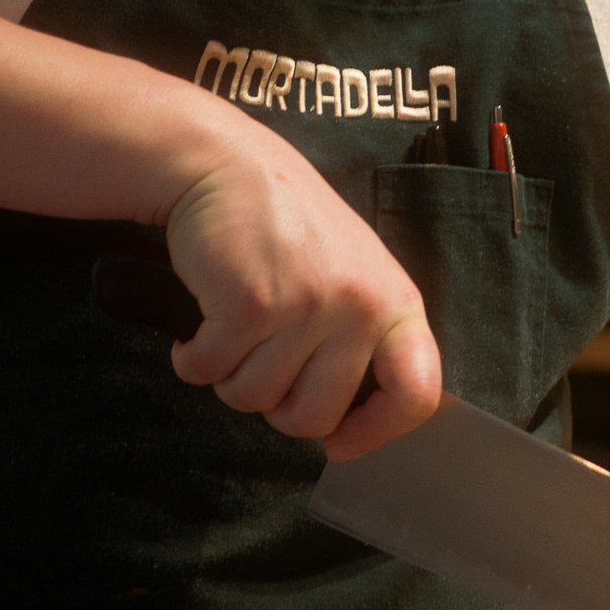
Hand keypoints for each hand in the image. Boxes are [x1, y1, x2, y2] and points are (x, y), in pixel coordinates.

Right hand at [160, 132, 441, 456]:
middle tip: (259, 362)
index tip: (340, 443)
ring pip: (254, 400)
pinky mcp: (250, 305)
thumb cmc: (288, 229)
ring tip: (232, 326)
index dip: (377, 432)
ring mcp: (307, 307)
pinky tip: (201, 322)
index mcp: (396, 303)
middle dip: (274, 405)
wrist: (228, 166)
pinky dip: (193, 358)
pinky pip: (210, 372)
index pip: (416, 394)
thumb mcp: (353, 275)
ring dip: (228, 375)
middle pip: (313, 418)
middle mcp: (361, 307)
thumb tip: (345, 428)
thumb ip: (361, 339)